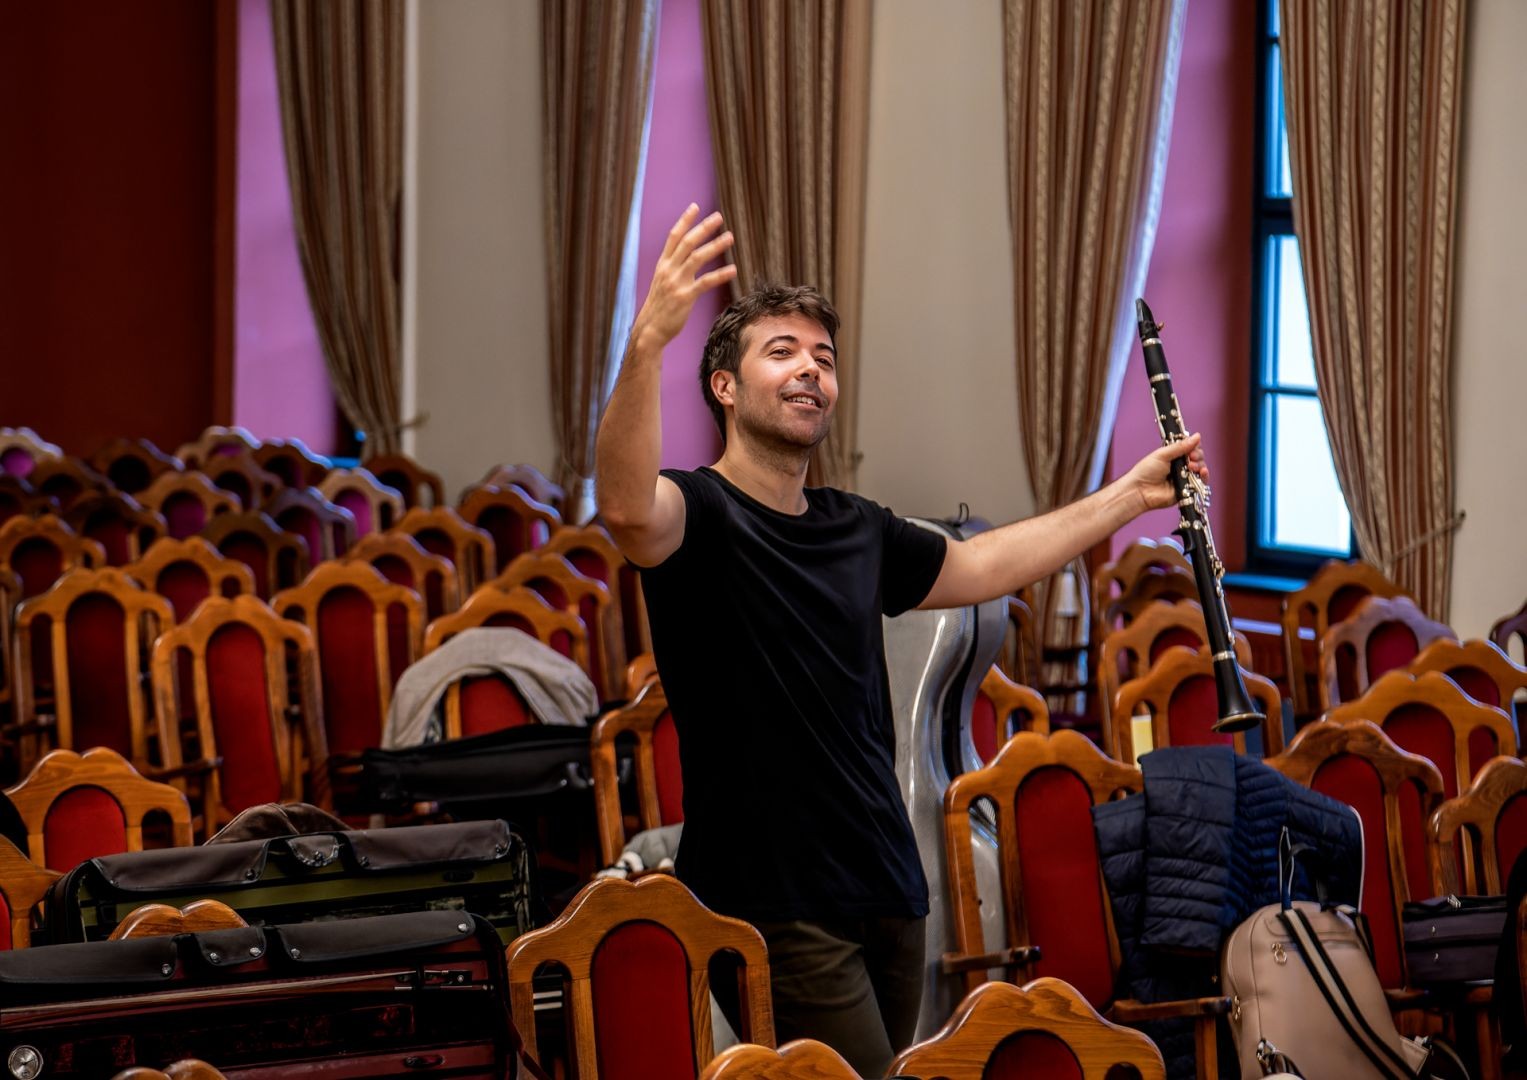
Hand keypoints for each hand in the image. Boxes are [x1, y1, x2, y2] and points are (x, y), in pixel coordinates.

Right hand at [630, 204, 736, 351]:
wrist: (650, 329)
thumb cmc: (659, 308)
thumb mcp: (662, 283)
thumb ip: (673, 269)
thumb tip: (685, 260)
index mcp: (663, 265)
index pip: (674, 237)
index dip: (685, 220)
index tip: (695, 206)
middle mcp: (668, 270)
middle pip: (687, 242)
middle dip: (703, 227)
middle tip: (718, 217)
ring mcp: (676, 283)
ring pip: (697, 257)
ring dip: (715, 245)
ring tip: (730, 237)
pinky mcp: (685, 297)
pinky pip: (705, 282)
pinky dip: (720, 275)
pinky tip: (733, 269)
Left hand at [1125, 432, 1209, 513]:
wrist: (1140, 491)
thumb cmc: (1146, 472)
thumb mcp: (1162, 454)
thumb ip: (1180, 446)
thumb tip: (1197, 436)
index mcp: (1174, 456)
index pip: (1191, 448)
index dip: (1194, 446)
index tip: (1192, 447)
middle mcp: (1180, 466)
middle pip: (1198, 458)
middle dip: (1197, 455)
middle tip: (1191, 457)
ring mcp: (1184, 478)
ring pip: (1201, 469)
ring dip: (1200, 465)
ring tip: (1191, 466)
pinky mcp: (1187, 489)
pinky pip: (1201, 483)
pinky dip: (1204, 477)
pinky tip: (1202, 472)